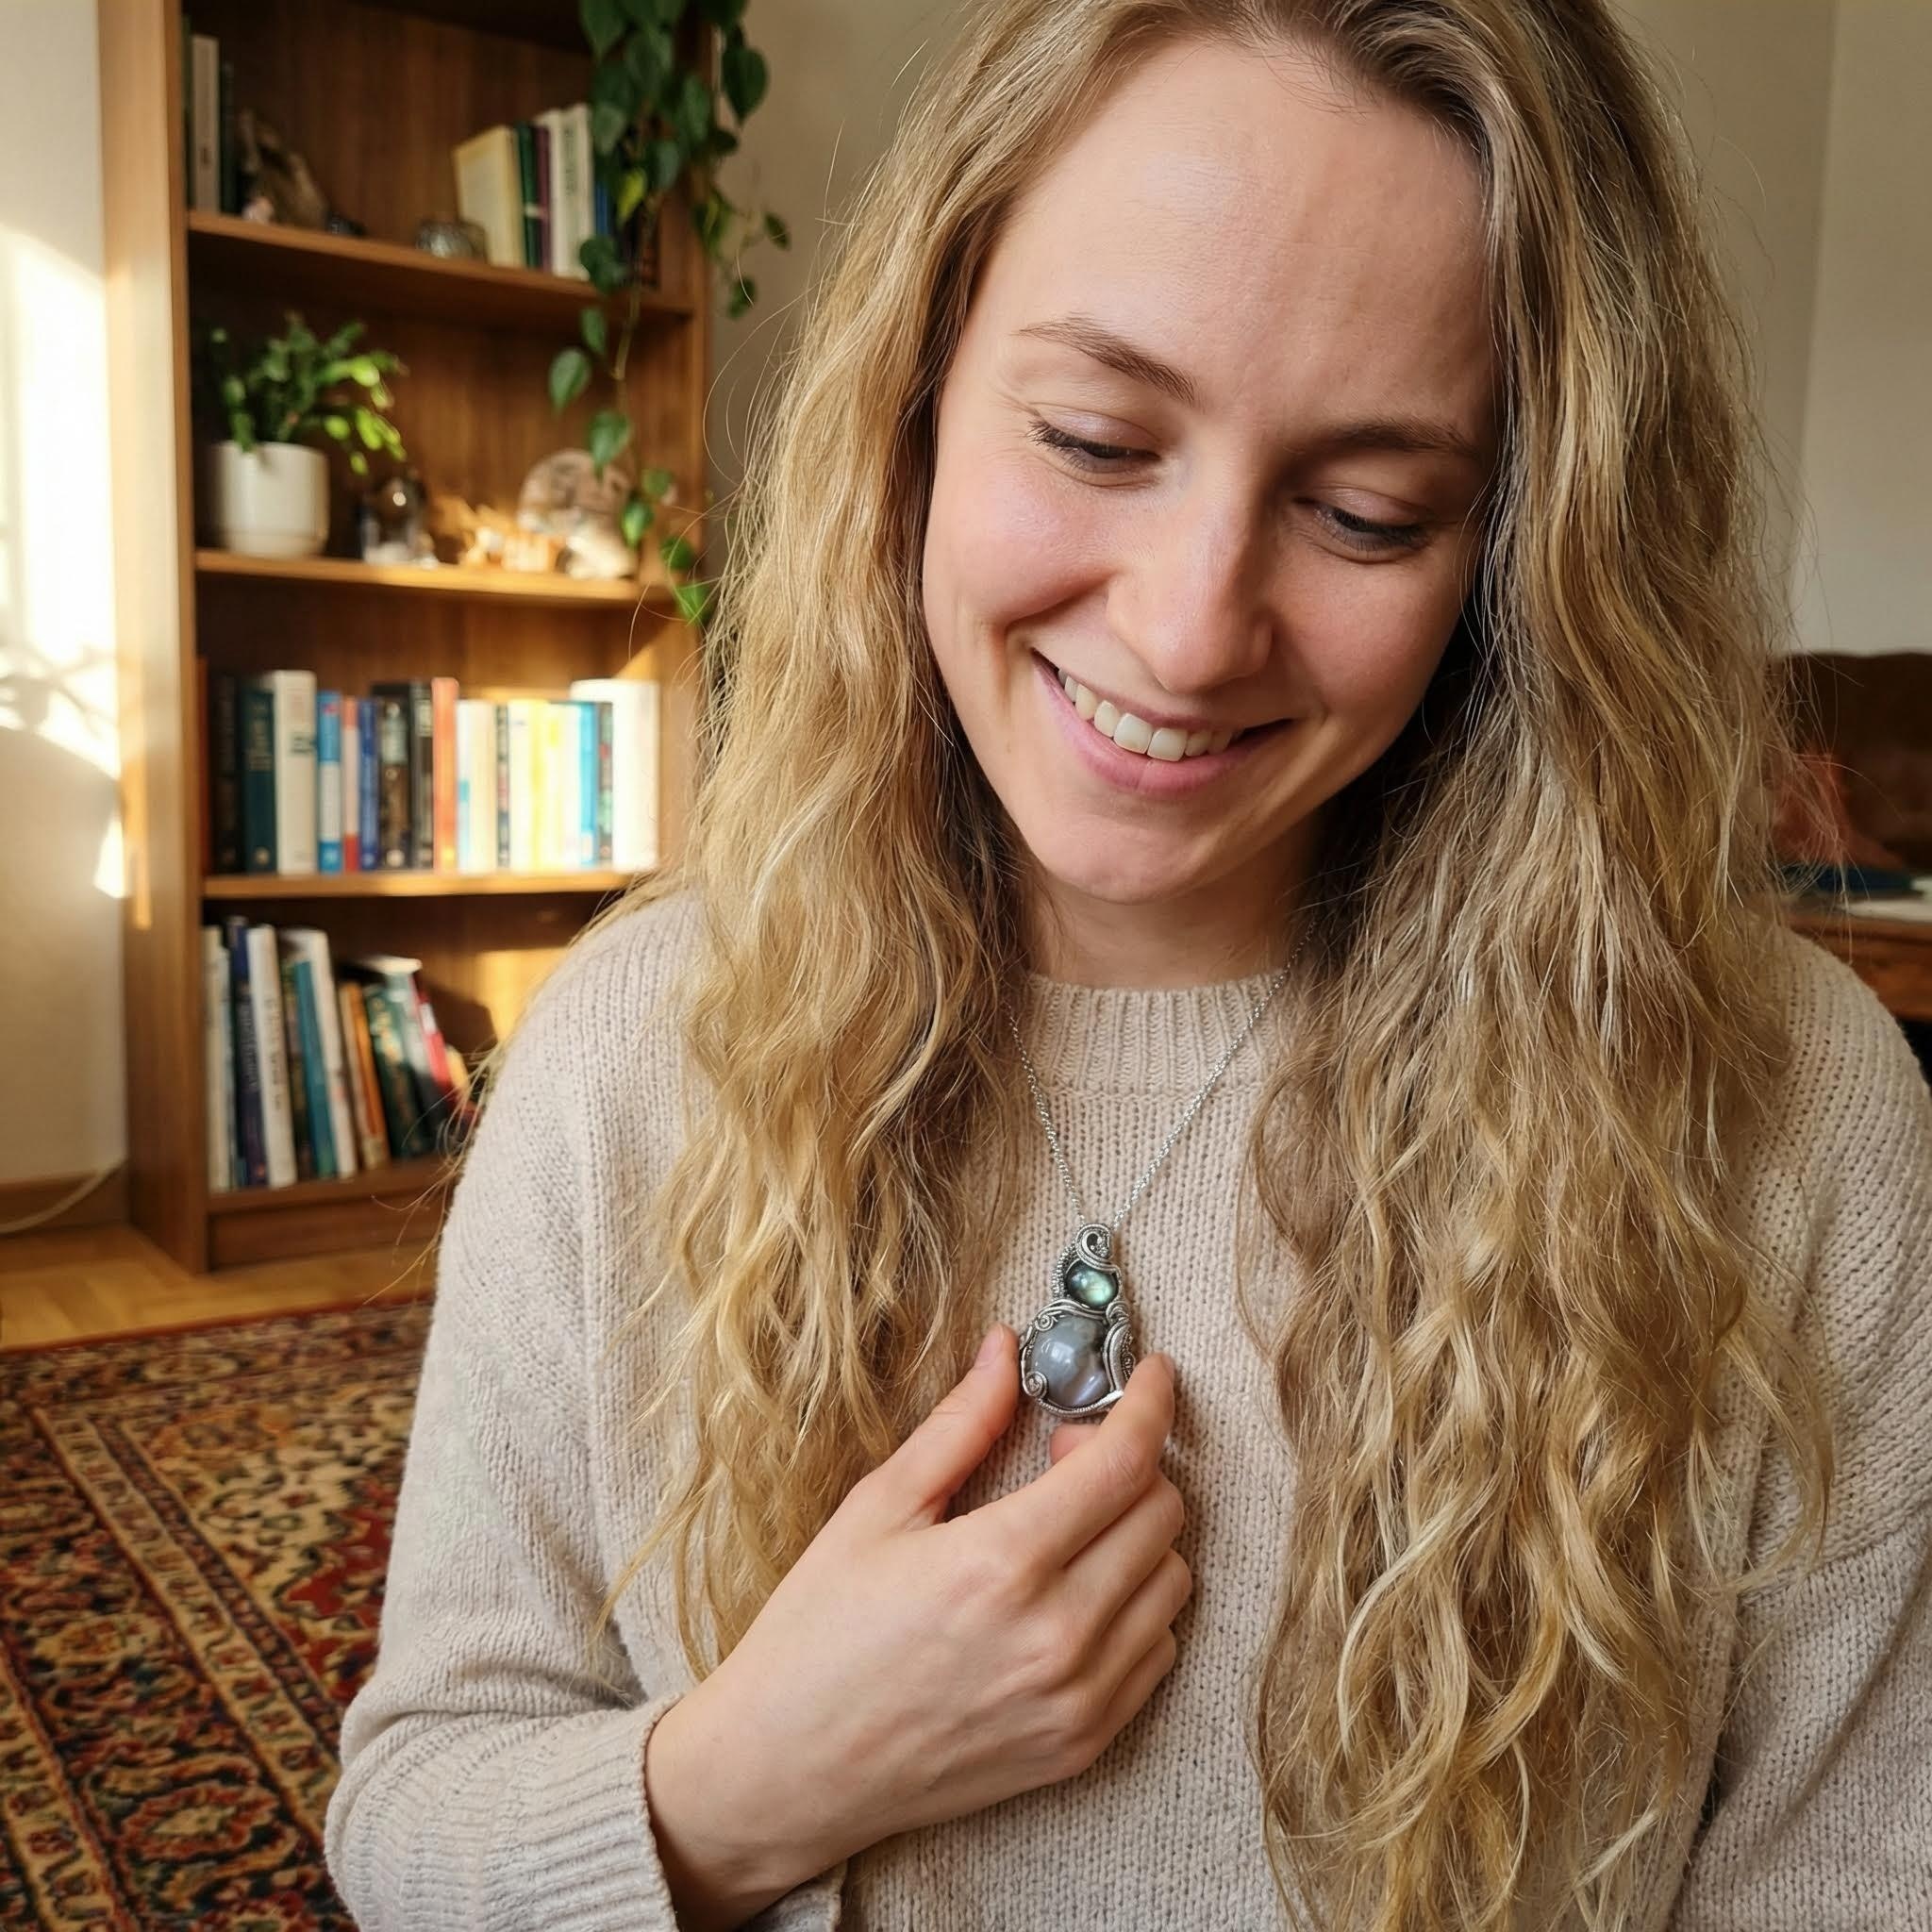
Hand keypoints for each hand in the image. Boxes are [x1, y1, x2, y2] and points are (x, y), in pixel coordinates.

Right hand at [650, 1324, 1190, 1889]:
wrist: (788, 1770)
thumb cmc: (819, 1633)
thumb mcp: (877, 1509)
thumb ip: (959, 1425)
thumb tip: (1004, 1351)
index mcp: (1002, 1562)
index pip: (1124, 1461)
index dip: (1148, 1404)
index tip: (1152, 1375)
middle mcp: (1058, 1633)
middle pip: (1161, 1513)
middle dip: (1128, 1462)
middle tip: (1062, 1456)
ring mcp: (1079, 1697)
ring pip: (1172, 1580)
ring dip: (1137, 1534)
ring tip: (1067, 1527)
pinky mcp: (1084, 1744)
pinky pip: (1158, 1651)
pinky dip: (1136, 1605)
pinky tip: (1075, 1591)